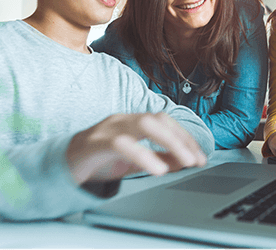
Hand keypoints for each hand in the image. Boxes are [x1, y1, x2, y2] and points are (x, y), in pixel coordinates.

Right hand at [66, 113, 206, 184]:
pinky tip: (158, 168)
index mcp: (133, 121)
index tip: (200, 156)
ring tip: (184, 162)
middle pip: (158, 119)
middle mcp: (123, 119)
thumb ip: (159, 157)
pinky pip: (122, 144)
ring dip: (169, 142)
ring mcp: (108, 128)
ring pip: (143, 125)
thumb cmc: (100, 159)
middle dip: (181, 139)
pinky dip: (144, 155)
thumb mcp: (135, 160)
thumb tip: (185, 160)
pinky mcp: (95, 142)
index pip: (166, 121)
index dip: (185, 137)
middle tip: (196, 160)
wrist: (62, 165)